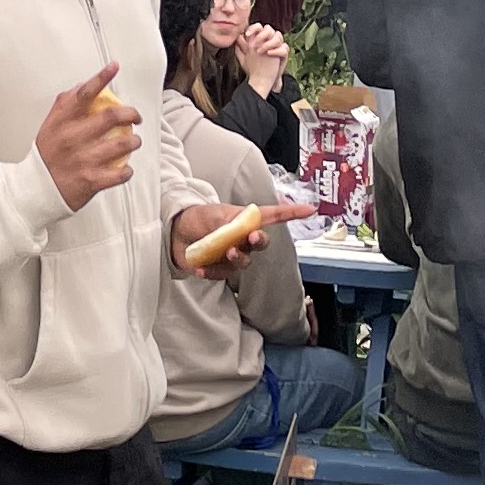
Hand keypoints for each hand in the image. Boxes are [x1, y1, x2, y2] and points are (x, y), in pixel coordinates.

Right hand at [35, 65, 137, 211]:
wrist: (35, 188)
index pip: (84, 93)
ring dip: (134, 141)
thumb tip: (84, 86)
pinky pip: (119, 173)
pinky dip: (127, 170)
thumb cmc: (46, 155)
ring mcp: (83, 159)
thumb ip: (66, 104)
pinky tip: (126, 168)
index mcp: (62, 121)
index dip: (101, 77)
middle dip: (131, 114)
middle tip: (135, 117)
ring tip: (134, 141)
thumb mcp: (50, 125)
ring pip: (121, 144)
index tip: (113, 67)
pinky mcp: (91, 180)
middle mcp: (73, 138)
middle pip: (111, 116)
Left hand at [169, 198, 311, 279]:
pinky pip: (221, 274)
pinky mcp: (220, 269)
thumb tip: (239, 228)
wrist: (174, 235)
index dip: (291, 213)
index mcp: (245, 220)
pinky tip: (199, 268)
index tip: (310, 209)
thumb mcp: (211, 214)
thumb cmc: (197, 219)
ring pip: (243, 261)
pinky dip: (210, 271)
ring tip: (225, 252)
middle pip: (261, 243)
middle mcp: (242, 238)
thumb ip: (226, 221)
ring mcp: (232, 255)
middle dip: (259, 241)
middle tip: (252, 237)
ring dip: (236, 257)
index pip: (273, 215)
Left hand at [237, 23, 289, 93]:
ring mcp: (276, 47)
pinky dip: (277, 50)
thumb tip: (236, 38)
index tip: (247, 34)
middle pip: (268, 28)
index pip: (258, 27)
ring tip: (261, 51)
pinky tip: (269, 54)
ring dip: (268, 42)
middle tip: (254, 44)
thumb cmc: (253, 69)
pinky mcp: (283, 55)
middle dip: (261, 34)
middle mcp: (268, 41)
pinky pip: (284, 47)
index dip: (253, 28)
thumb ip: (239, 48)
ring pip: (278, 35)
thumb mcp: (243, 59)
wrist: (262, 81)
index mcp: (259, 40)